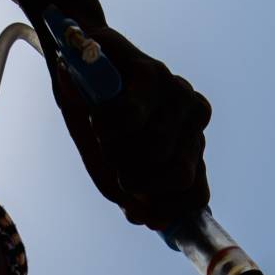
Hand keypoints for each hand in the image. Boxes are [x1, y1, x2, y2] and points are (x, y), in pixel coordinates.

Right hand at [50, 23, 211, 230]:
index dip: (168, 209)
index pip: (197, 194)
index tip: (142, 211)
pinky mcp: (153, 73)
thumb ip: (131, 192)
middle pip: (180, 176)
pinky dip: (106, 126)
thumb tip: (147, 218)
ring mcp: (179, 93)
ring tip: (103, 131)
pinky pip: (129, 120)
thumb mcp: (112, 162)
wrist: (76, 55)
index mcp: (190, 145)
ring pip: (154, 152)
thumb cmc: (98, 114)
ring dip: (116, 151)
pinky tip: (97, 114)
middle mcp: (194, 119)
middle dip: (137, 181)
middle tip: (114, 162)